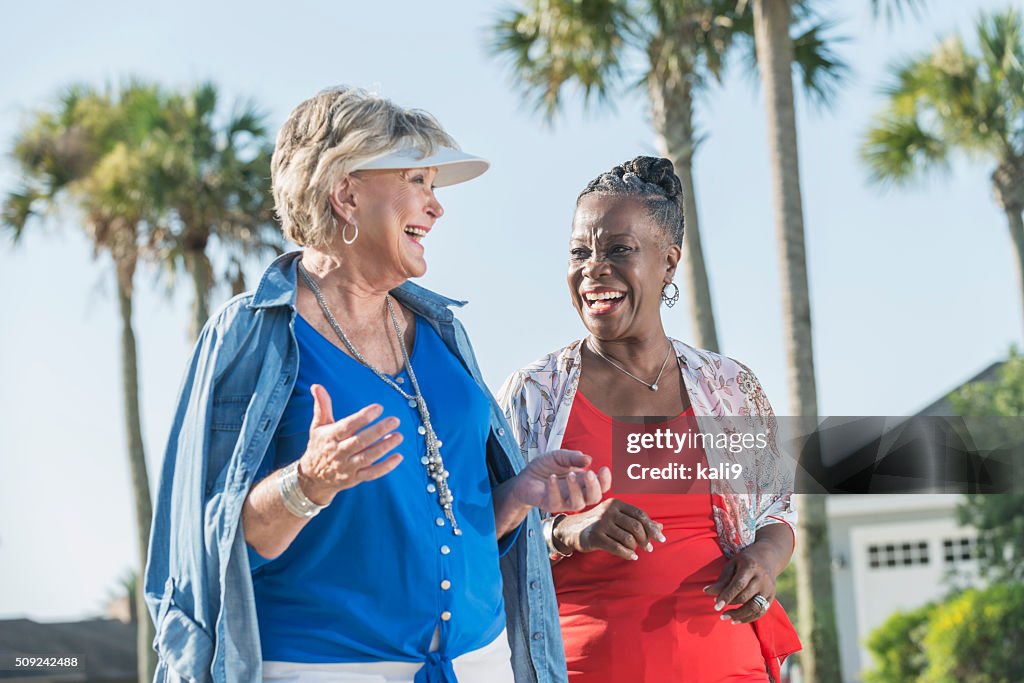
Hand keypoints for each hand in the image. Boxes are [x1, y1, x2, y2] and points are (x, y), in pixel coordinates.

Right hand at [297, 384, 403, 503]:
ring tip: (399, 436)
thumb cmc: (319, 446)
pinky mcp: (355, 478)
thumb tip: (316, 385)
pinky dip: (385, 467)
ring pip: (367, 457)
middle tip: (395, 420)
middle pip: (360, 441)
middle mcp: (339, 452)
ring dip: (384, 447)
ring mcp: (347, 467)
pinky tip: (399, 457)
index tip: (378, 408)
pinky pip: (371, 474)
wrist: (313, 478)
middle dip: (378, 430)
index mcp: (330, 437)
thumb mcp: (318, 426)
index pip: (347, 426)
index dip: (363, 417)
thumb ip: (321, 406)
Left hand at [510, 449, 611, 513]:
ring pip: (578, 504)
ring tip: (569, 475)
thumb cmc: (545, 467)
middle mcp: (577, 494)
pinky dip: (554, 489)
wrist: (525, 476)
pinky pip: (556, 502)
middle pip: (594, 498)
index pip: (601, 486)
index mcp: (583, 482)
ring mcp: (564, 501)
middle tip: (589, 474)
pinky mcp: (550, 505)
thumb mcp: (559, 456)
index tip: (604, 469)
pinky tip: (551, 478)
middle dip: (594, 486)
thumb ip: (573, 457)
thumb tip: (589, 460)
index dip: (606, 480)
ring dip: (575, 489)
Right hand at [554, 498, 664, 560]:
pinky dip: (628, 554)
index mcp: (616, 504)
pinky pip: (618, 548)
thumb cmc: (600, 524)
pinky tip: (631, 557)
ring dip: (635, 548)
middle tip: (648, 548)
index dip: (652, 527)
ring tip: (635, 551)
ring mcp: (601, 523)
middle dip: (645, 539)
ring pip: (628, 538)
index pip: (640, 514)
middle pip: (636, 526)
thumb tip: (660, 527)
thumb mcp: (617, 518)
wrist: (573, 529)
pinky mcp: (595, 536)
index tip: (661, 539)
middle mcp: (609, 511)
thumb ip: (638, 521)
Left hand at [703, 543, 778, 623]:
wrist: (768, 558)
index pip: (738, 585)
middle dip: (731, 605)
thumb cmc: (744, 562)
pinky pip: (760, 612)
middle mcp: (762, 579)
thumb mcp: (731, 564)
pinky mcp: (771, 597)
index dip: (727, 596)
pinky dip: (748, 618)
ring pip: (755, 608)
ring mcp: (768, 589)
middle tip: (718, 609)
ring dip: (739, 615)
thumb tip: (707, 592)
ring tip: (725, 617)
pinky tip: (736, 620)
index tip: (716, 606)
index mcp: (750, 567)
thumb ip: (722, 579)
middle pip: (746, 597)